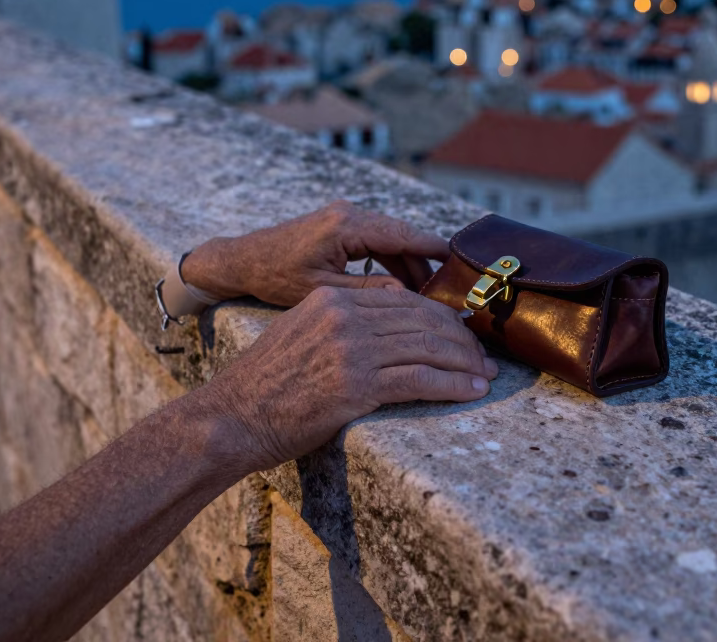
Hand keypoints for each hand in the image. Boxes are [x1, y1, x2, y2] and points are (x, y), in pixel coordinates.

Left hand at [180, 201, 448, 306]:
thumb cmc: (274, 277)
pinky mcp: (340, 225)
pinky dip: (390, 261)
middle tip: (446, 291)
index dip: (433, 249)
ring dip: (408, 265)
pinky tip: (402, 285)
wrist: (241, 260)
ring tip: (428, 295)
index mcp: (345, 226)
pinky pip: (376, 241)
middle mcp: (349, 214)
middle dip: (424, 263)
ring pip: (390, 239)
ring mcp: (345, 217)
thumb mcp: (323, 292)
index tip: (459, 263)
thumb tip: (408, 297)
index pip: (402, 235)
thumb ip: (367, 292)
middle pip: (401, 236)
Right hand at [202, 286, 495, 471]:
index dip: (441, 317)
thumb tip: (387, 331)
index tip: (462, 334)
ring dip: (464, 363)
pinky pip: (419, 379)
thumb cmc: (265, 386)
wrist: (231, 418)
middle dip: (460, 339)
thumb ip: (341, 323)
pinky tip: (471, 391)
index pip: (404, 300)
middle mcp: (344, 315)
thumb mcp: (300, 333)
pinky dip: (452, 385)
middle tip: (483, 357)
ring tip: (485, 376)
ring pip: (427, 347)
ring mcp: (350, 349)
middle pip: (422, 319)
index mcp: (332, 298)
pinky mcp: (355, 385)